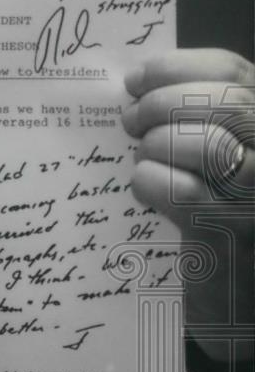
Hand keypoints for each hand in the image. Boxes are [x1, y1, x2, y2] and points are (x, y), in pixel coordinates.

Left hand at [122, 48, 254, 362]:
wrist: (241, 304)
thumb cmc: (222, 215)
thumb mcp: (220, 154)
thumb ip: (197, 113)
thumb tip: (139, 83)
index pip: (233, 70)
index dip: (176, 67)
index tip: (136, 80)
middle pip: (223, 101)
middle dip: (161, 104)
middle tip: (131, 121)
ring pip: (206, 143)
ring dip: (156, 145)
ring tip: (144, 159)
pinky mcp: (234, 237)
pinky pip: (181, 191)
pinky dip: (148, 182)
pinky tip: (146, 188)